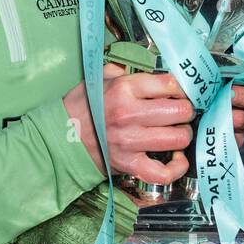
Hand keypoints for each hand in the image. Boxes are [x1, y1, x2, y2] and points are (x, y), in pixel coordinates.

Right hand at [63, 63, 193, 185]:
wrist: (59, 137)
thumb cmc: (79, 108)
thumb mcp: (97, 79)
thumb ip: (123, 71)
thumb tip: (145, 71)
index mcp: (123, 89)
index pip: (170, 84)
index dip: (180, 88)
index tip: (178, 93)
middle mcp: (129, 114)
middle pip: (180, 111)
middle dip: (185, 110)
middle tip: (179, 112)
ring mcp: (130, 142)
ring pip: (178, 138)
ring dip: (182, 134)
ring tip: (177, 131)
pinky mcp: (129, 164)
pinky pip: (163, 172)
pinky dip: (176, 167)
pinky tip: (177, 158)